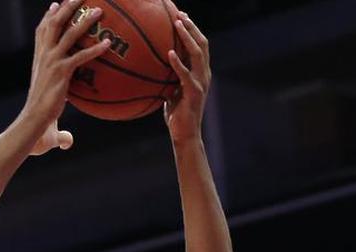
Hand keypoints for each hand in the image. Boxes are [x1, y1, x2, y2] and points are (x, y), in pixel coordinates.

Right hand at [20, 0, 112, 155]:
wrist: (31, 127)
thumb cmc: (37, 128)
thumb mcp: (50, 123)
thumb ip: (62, 131)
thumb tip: (68, 143)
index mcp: (38, 62)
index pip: (41, 33)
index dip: (48, 17)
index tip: (56, 5)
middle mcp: (43, 58)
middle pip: (54, 24)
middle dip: (66, 8)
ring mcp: (51, 64)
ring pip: (68, 34)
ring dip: (84, 19)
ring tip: (100, 10)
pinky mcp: (61, 73)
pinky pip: (81, 57)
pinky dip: (95, 49)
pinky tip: (108, 44)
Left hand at [163, 7, 211, 143]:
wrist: (185, 134)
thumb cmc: (176, 115)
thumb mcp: (170, 91)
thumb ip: (167, 78)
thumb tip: (151, 67)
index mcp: (200, 72)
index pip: (199, 45)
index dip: (192, 30)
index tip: (180, 16)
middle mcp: (204, 74)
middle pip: (202, 43)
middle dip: (191, 27)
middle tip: (179, 14)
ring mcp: (201, 82)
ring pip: (198, 53)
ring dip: (188, 36)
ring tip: (178, 24)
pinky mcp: (194, 92)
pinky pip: (186, 73)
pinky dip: (178, 62)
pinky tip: (170, 52)